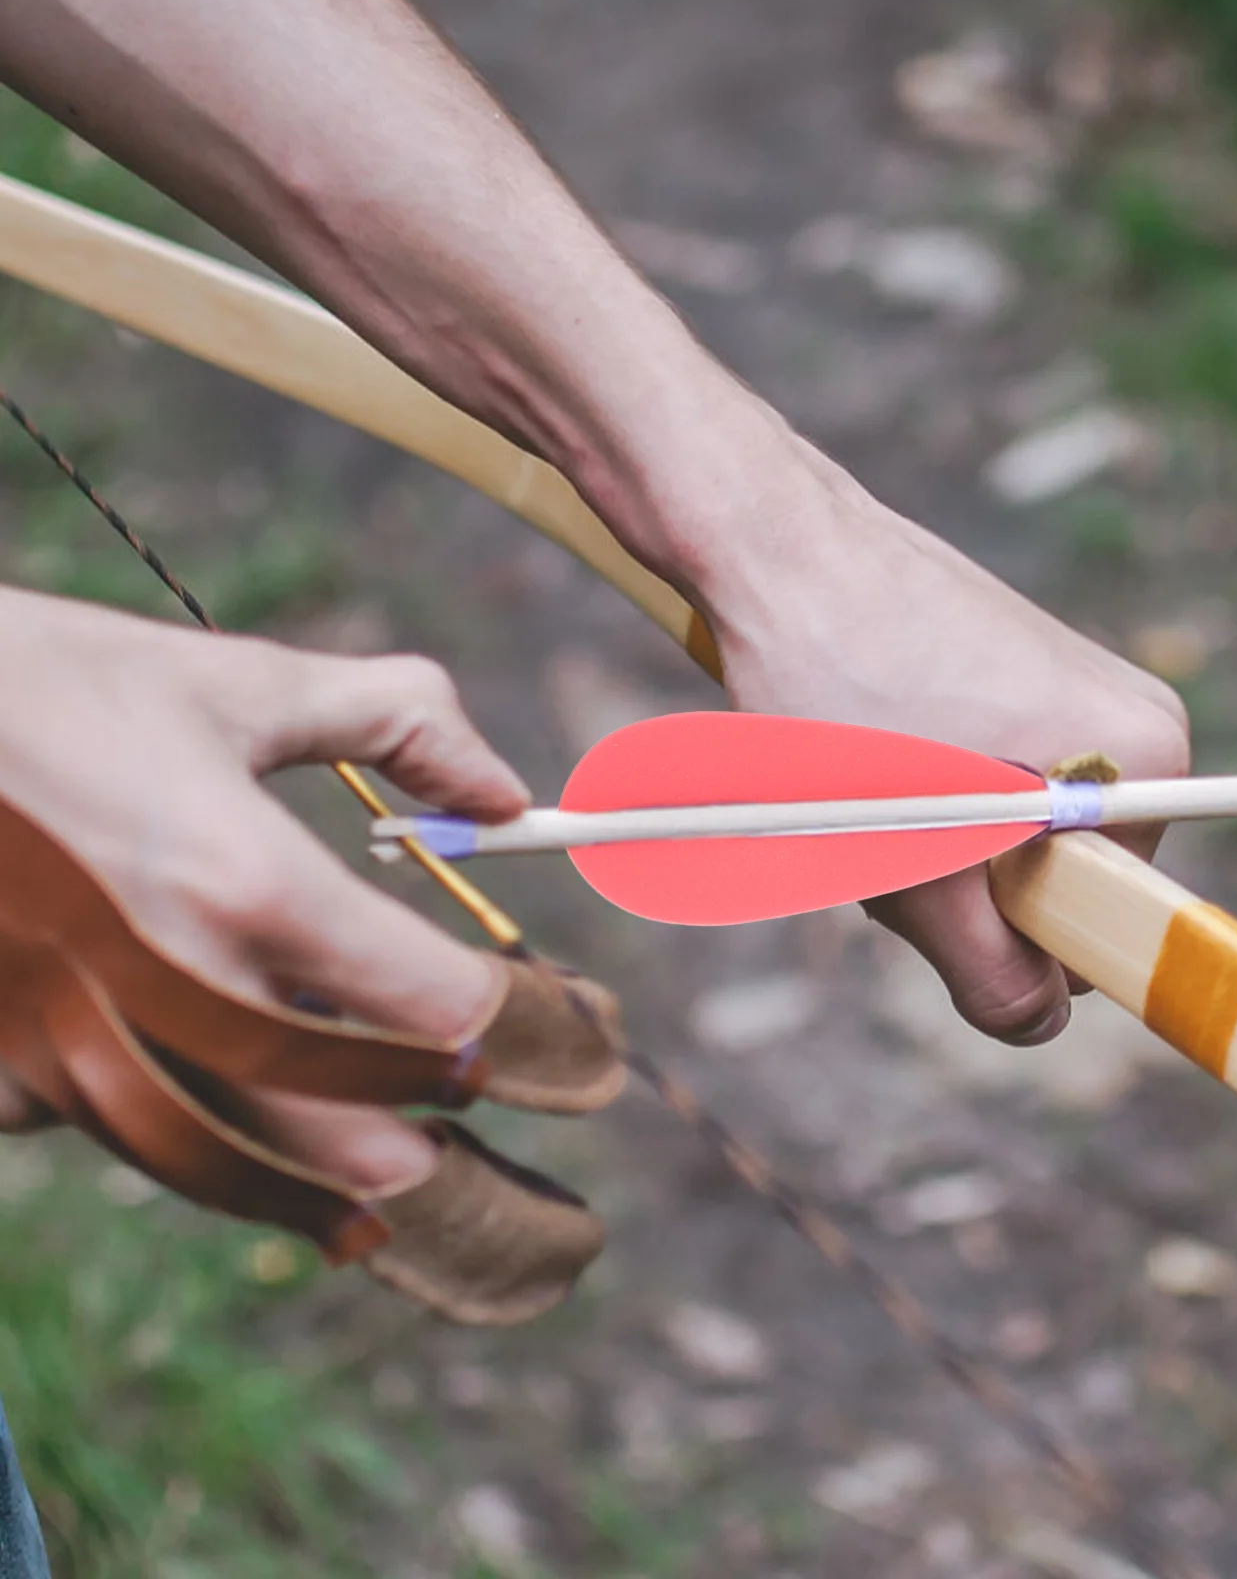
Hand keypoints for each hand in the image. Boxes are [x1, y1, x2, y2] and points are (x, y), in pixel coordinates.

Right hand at [0, 585, 528, 1187]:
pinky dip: (152, 1132)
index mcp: (248, 880)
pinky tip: (188, 1119)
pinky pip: (89, 1122)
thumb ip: (398, 726)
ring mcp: (68, 1034)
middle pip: (326, 1109)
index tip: (510, 1026)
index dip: (488, 1018)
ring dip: (297, 1194)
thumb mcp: (239, 685)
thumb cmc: (60, 686)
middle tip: (447, 1150)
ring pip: (209, 1156)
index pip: (418, 995)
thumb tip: (509, 793)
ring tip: (364, 1218)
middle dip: (406, 1140)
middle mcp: (167, 978)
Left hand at [659, 422, 1189, 1047]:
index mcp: (1145, 760)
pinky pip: (978, 797)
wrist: (770, 541)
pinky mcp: (1010, 687)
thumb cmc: (839, 684)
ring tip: (862, 785)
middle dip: (958, 893)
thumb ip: (985, 964)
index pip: (1108, 929)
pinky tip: (859, 762)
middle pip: (1053, 888)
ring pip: (1002, 848)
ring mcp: (1071, 700)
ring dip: (923, 853)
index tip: (934, 885)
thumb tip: (1041, 1023)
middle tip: (884, 832)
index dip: (1013, 940)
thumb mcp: (912, 856)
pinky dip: (915, 810)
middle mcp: (1132, 727)